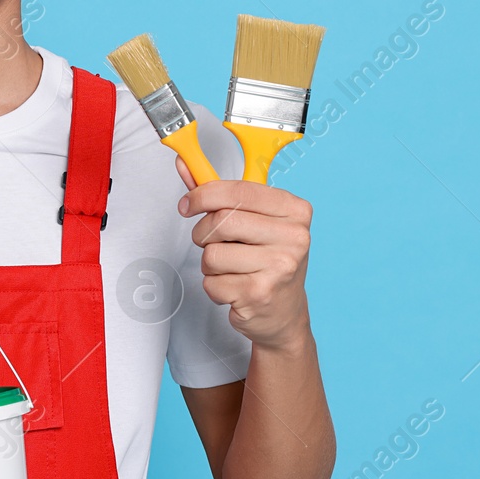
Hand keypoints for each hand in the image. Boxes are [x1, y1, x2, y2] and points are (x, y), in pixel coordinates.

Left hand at [175, 158, 313, 352]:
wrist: (284, 314)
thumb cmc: (266, 261)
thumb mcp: (254, 221)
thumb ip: (218, 194)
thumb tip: (185, 165)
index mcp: (294, 210)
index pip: (239, 191)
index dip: (204, 195)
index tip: (188, 204)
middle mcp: (294, 237)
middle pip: (222, 221)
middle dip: (203, 233)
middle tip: (209, 241)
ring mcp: (279, 267)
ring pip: (212, 254)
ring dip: (209, 263)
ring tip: (229, 268)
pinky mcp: (260, 294)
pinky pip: (212, 282)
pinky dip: (213, 285)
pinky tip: (234, 288)